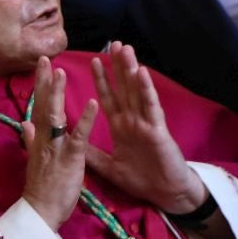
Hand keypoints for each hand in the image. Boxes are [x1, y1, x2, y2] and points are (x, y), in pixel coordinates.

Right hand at [18, 56, 98, 231]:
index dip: (40, 86)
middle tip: (45, 59)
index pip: (38, 108)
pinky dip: (85, 119)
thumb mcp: (35, 161)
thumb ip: (31, 140)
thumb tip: (23, 124)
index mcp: (39, 140)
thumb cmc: (42, 190)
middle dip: (44, 82)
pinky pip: (79, 136)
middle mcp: (44, 140)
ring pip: (56, 116)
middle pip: (43, 106)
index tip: (41, 67)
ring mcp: (56, 148)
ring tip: (61, 71)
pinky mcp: (71, 158)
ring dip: (58, 93)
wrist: (41, 212)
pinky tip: (92, 103)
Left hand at [85, 42, 204, 214]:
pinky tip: (141, 73)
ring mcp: (146, 123)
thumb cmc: (142, 179)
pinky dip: (146, 90)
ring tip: (126, 49)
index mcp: (122, 127)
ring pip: (137, 91)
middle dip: (118, 67)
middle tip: (114, 44)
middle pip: (124, 88)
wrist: (166, 194)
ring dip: (131, 70)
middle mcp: (134, 121)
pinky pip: (150, 107)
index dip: (102, 80)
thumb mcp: (109, 166)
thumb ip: (92, 154)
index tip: (94, 61)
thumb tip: (71, 142)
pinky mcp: (157, 131)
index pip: (109, 98)